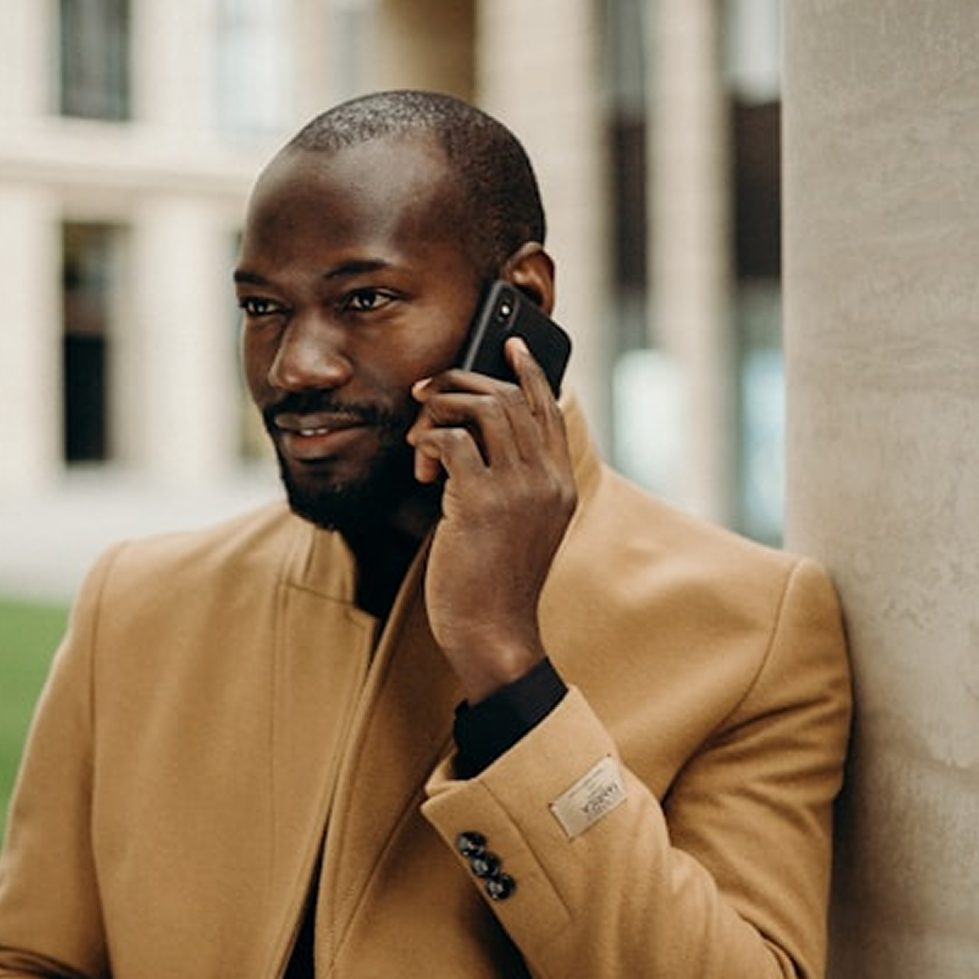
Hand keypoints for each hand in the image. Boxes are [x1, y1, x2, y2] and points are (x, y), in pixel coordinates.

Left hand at [408, 338, 576, 702]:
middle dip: (461, 382)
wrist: (493, 633)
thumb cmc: (495, 582)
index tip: (510, 345)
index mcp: (559, 483)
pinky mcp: (481, 503)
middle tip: (425, 391)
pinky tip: (420, 470)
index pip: (549, 408)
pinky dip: (428, 443)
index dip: (529, 370)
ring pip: (483, 409)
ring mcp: (518, 490)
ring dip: (440, 408)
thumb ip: (514, 483)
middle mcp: (546, 479)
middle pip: (511, 397)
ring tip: (418, 432)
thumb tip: (472, 438)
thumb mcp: (520, 527)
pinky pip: (451, 441)